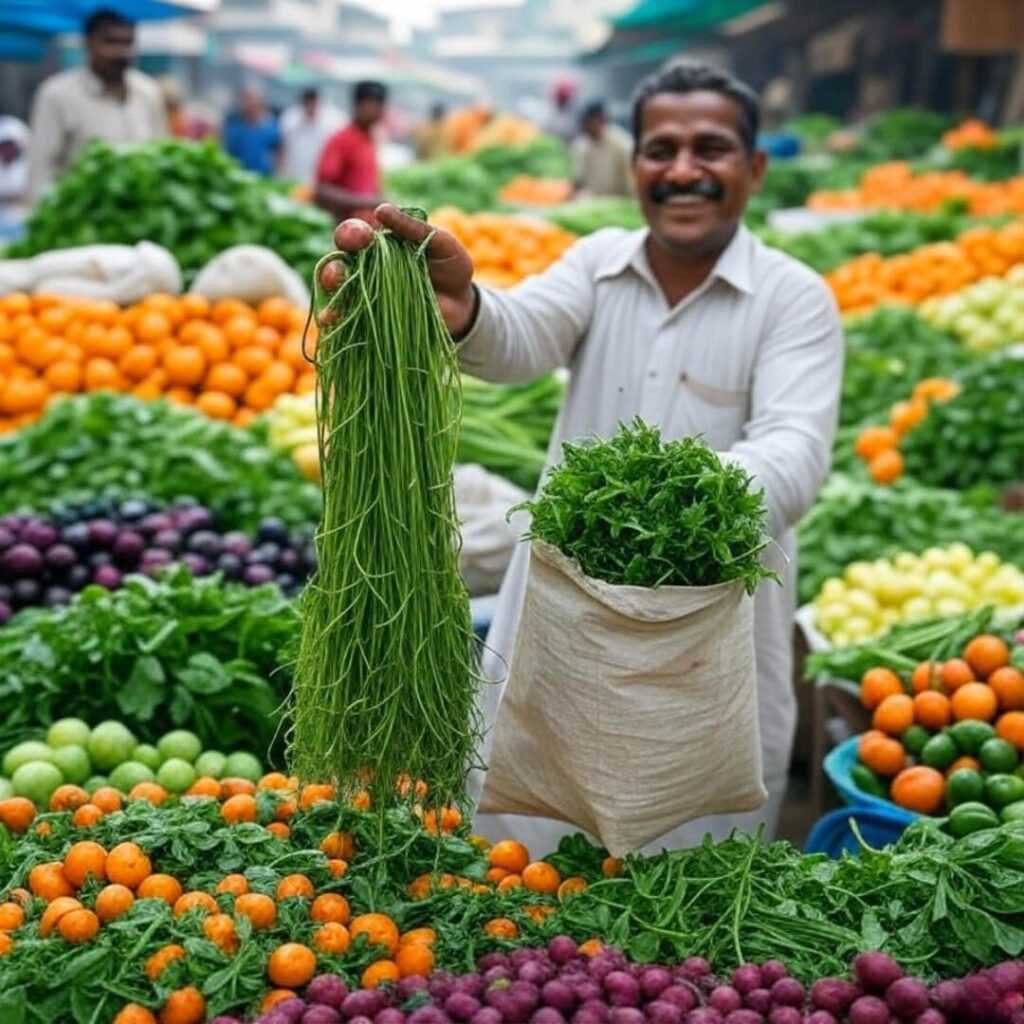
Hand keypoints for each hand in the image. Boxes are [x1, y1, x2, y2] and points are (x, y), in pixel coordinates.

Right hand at [325, 203, 476, 336]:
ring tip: (333, 286)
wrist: (462, 305)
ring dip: (331, 287)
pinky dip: (335, 317)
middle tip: (337, 270)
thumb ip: (414, 228)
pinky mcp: (371, 318)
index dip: (352, 234)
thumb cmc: (451, 268)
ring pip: (339, 289)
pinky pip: (348, 317)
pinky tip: (329, 318)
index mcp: (379, 244)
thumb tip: (381, 210)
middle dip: (334, 264)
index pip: (355, 235)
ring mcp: (367, 294)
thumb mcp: (440, 243)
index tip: (362, 237)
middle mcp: (367, 267)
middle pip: (339, 263)